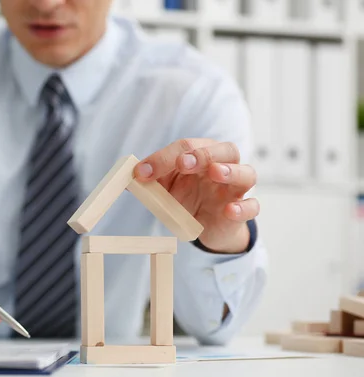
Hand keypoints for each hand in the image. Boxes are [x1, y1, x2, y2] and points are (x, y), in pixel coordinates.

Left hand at [134, 138, 257, 253]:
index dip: (163, 158)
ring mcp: (235, 188)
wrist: (205, 226)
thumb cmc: (187, 197)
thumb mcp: (164, 188)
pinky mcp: (242, 211)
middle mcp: (223, 165)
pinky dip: (243, 207)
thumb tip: (126, 175)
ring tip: (216, 173)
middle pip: (223, 150)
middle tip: (184, 163)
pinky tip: (230, 210)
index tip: (142, 173)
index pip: (186, 147)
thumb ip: (149, 179)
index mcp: (202, 154)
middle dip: (203, 154)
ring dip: (231, 171)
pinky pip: (252, 206)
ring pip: (246, 172)